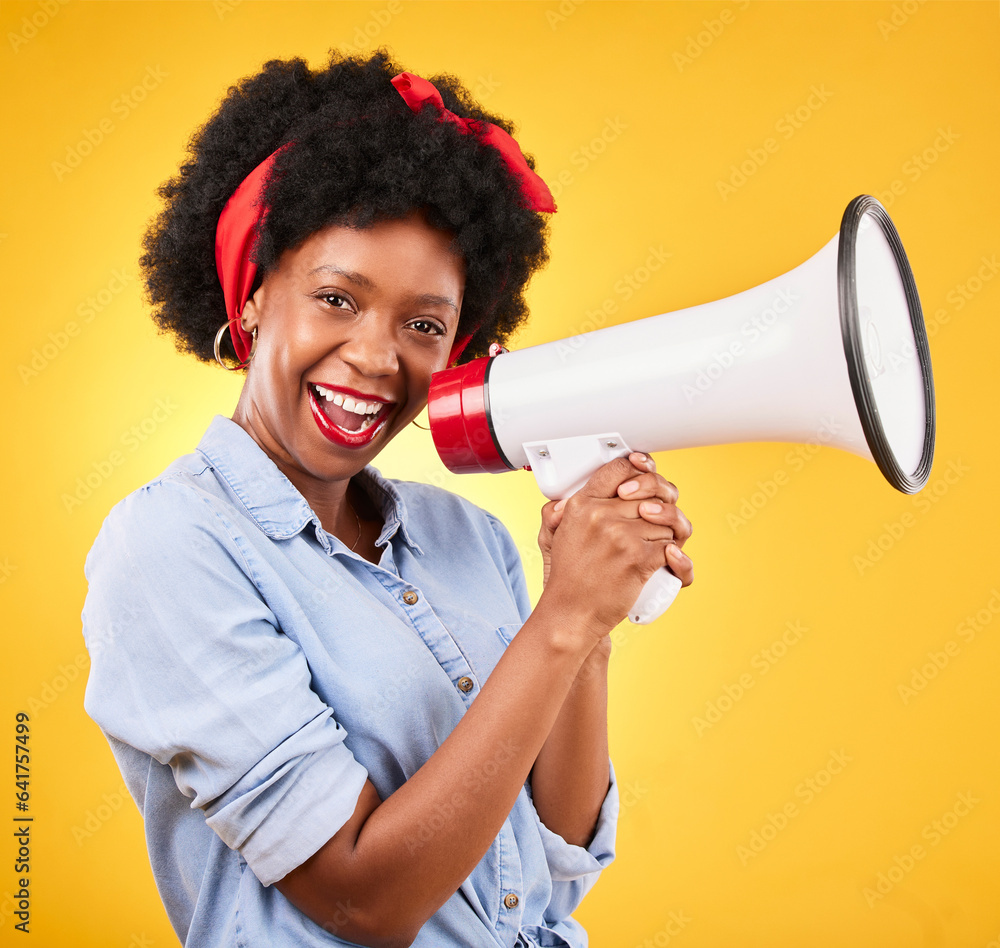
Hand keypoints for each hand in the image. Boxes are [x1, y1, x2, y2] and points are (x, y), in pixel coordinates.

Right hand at [537, 453, 693, 640]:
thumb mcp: (554, 536)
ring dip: (666, 535)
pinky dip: (672, 557)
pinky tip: (664, 561)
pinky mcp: (638, 558)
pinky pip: (669, 545)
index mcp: (581, 504)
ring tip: (655, 546)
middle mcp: (600, 515)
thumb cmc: (568, 578)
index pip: (618, 468)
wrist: (571, 613)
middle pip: (648, 494)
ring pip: (663, 521)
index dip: (639, 468)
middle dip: (659, 508)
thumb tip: (566, 498)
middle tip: (656, 521)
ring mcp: (621, 536)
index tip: (647, 473)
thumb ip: (557, 512)